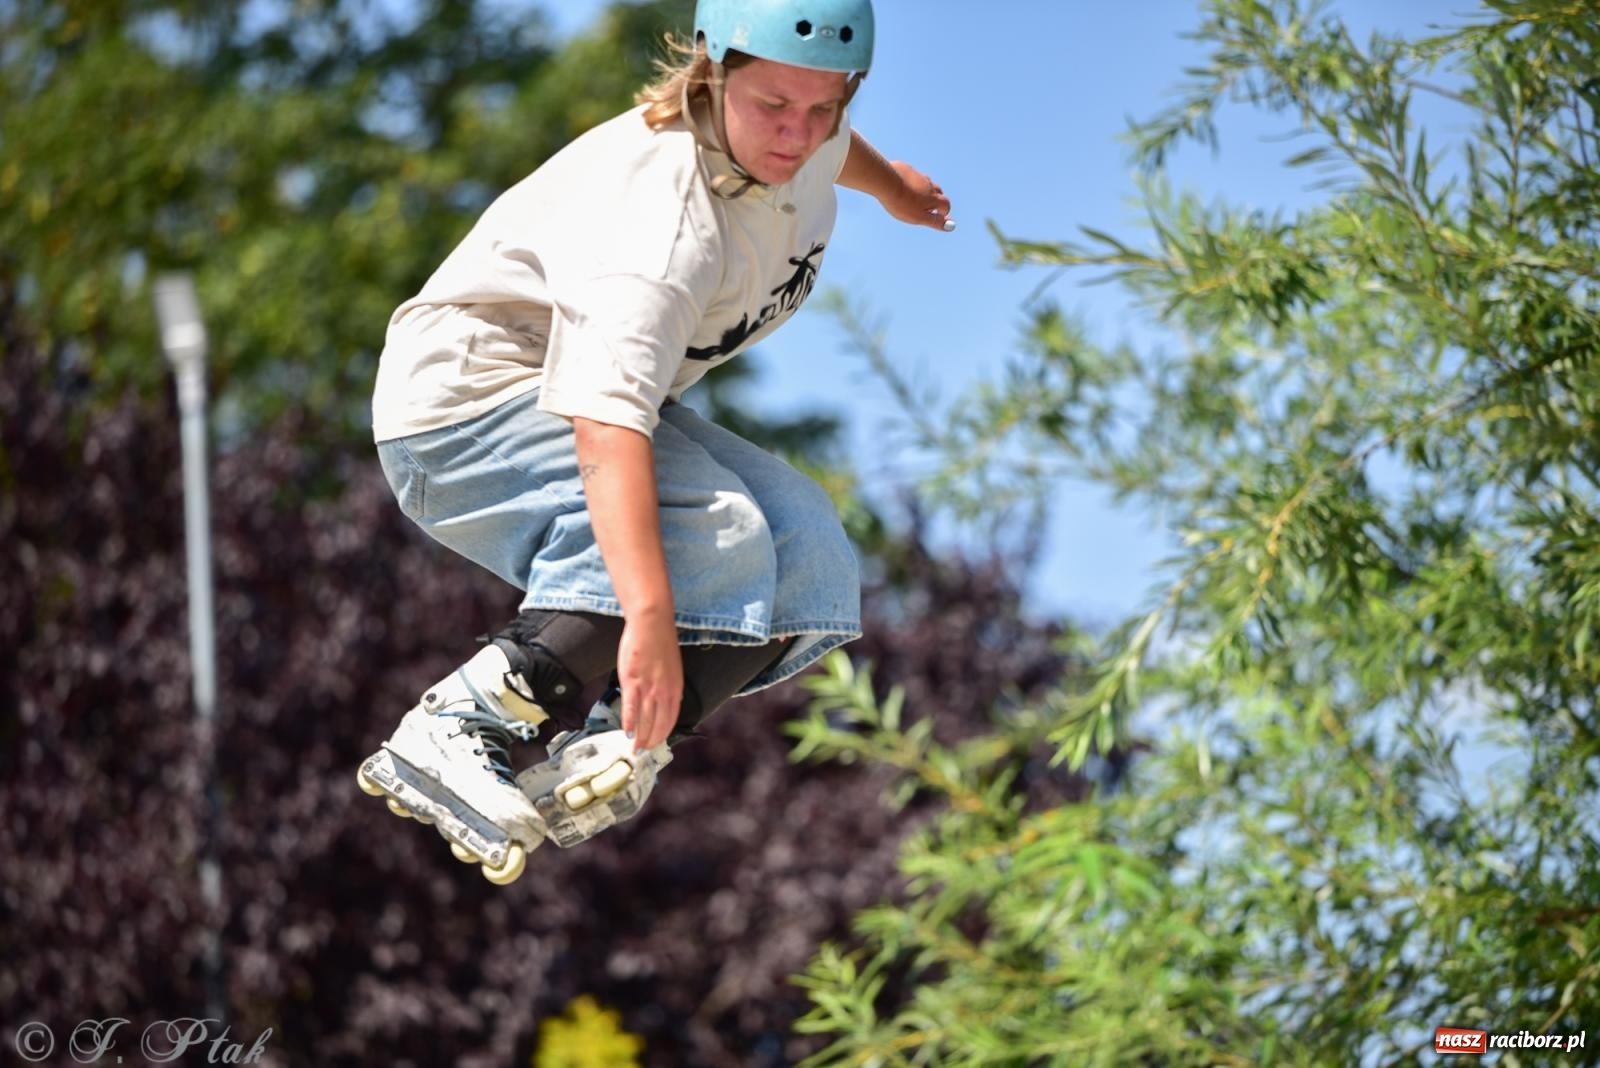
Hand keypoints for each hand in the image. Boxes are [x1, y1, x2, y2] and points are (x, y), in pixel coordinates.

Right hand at [616, 608, 681, 750]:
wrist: (652, 624)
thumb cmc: (661, 642)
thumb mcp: (672, 668)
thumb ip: (669, 686)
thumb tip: (666, 701)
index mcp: (676, 688)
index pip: (671, 719)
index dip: (663, 734)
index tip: (656, 743)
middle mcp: (664, 691)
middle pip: (658, 724)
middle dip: (651, 741)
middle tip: (644, 752)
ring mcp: (648, 688)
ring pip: (645, 720)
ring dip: (640, 737)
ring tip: (635, 748)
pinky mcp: (633, 681)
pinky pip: (631, 708)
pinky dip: (629, 722)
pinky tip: (626, 732)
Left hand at [882, 161, 951, 230]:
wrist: (886, 182)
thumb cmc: (902, 203)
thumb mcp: (919, 217)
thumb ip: (935, 221)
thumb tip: (950, 226)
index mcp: (933, 197)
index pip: (946, 204)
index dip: (944, 211)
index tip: (939, 215)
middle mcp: (929, 184)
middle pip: (938, 192)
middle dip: (936, 200)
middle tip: (928, 207)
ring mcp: (918, 175)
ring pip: (925, 183)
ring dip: (923, 190)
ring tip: (913, 198)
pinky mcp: (907, 169)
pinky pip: (912, 176)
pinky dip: (911, 182)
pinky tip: (901, 187)